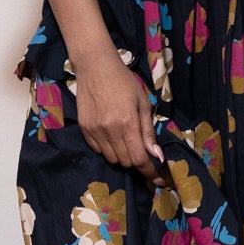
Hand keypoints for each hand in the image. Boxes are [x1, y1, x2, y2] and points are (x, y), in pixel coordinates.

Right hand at [74, 46, 162, 179]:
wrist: (95, 66)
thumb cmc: (124, 81)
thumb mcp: (143, 103)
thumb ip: (148, 131)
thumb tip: (156, 155)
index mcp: (127, 123)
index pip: (139, 159)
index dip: (150, 172)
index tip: (158, 178)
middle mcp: (110, 131)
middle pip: (126, 162)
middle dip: (137, 162)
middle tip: (142, 151)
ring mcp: (95, 131)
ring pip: (112, 159)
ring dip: (122, 156)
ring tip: (126, 141)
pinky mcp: (85, 129)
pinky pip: (98, 151)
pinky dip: (108, 150)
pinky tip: (112, 136)